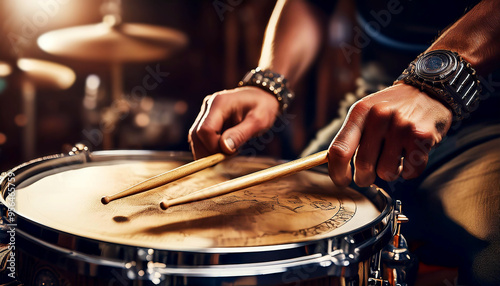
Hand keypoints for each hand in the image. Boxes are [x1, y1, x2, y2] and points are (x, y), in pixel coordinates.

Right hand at [188, 86, 279, 158]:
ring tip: (226, 154)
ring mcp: (206, 112)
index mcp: (220, 103)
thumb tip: (224, 148)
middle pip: (196, 135)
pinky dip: (209, 147)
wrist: (263, 96)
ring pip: (195, 137)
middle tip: (226, 159)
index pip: (205, 130)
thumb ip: (241, 134)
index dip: (213, 147)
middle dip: (208, 151)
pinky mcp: (207, 119)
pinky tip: (223, 150)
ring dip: (207, 151)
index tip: (229, 154)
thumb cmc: (263, 107)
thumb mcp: (258, 121)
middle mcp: (209, 106)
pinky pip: (201, 137)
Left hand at [328, 83, 452, 186]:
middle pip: (363, 166)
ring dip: (389, 173)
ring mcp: (402, 126)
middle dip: (365, 177)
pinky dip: (409, 171)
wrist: (429, 90)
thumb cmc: (391, 108)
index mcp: (360, 112)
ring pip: (387, 173)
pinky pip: (410, 172)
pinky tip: (409, 156)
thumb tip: (335, 167)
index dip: (337, 172)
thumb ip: (349, 137)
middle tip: (368, 174)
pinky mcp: (423, 137)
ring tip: (393, 158)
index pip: (339, 150)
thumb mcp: (366, 112)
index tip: (342, 181)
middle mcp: (379, 116)